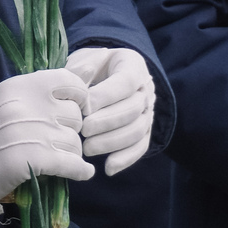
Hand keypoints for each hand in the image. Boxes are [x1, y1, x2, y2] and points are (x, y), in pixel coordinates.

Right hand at [0, 68, 93, 212]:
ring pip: (75, 142)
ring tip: (53, 156)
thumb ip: (49, 86)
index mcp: (23, 85)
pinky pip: (75, 164)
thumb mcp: (15, 97)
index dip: (79, 98)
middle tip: (50, 138)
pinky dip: (80, 170)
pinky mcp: (37, 159)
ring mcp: (34, 132)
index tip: (72, 109)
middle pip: (75, 116)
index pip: (71, 82)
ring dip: (69, 153)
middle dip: (68, 129)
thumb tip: (94, 67)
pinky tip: (78, 171)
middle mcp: (30, 105)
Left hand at [65, 47, 155, 174]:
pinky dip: (125, 159)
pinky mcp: (145, 131)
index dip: (106, 96)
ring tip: (87, 148)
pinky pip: (141, 147)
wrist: (101, 74)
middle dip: (107, 121)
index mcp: (132, 64)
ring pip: (138, 130)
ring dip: (113, 142)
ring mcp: (148, 111)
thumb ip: (79, 69)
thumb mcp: (82, 59)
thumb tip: (80, 82)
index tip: (84, 107)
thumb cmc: (86, 66)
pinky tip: (108, 168)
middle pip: (134, 108)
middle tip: (83, 129)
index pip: (126, 81)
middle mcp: (146, 88)